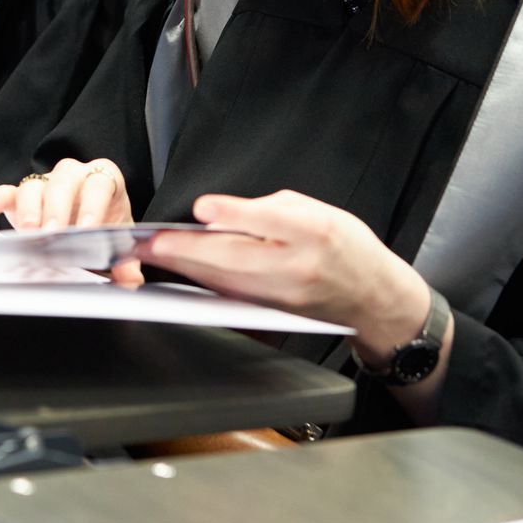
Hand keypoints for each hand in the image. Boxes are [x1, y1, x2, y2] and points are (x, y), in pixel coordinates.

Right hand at [0, 157, 141, 286]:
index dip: (93, 205)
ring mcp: (46, 184)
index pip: (99, 185)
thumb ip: (126, 262)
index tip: (87, 228)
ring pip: (34, 186)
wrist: (92, 221)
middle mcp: (73, 175)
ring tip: (29, 232)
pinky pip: (9, 192)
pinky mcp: (22, 197)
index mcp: (103, 180)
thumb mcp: (119, 240)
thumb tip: (131, 280)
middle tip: (53, 234)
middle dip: (57, 209)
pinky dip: (0, 197)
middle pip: (62, 182)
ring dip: (30, 209)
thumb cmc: (105, 224)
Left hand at [141, 192, 433, 360]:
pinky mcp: (273, 313)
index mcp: (316, 232)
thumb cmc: (345, 247)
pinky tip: (181, 272)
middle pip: (237, 258)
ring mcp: (285, 296)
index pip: (270, 222)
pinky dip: (203, 283)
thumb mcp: (317, 210)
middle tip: (150, 242)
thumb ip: (270, 210)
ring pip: (227, 282)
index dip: (233, 215)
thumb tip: (223, 215)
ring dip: (186, 268)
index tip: (201, 209)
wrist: (372, 297)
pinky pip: (232, 296)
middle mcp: (299, 267)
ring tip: (153, 254)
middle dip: (189, 251)